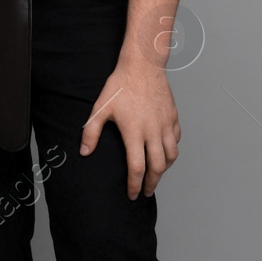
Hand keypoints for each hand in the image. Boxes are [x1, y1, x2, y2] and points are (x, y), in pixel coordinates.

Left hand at [79, 57, 180, 199]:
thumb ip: (91, 132)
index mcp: (134, 133)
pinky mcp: (173, 118)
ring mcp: (166, 125)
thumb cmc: (120, 86)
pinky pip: (176, 140)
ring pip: (171, 156)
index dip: (135, 184)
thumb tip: (84, 152)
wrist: (142, 66)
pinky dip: (172, 150)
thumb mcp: (100, 108)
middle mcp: (153, 132)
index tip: (133, 194)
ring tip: (156, 174)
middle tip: (146, 191)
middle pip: (158, 167)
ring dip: (164, 169)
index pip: (137, 168)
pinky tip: (164, 152)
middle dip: (152, 183)